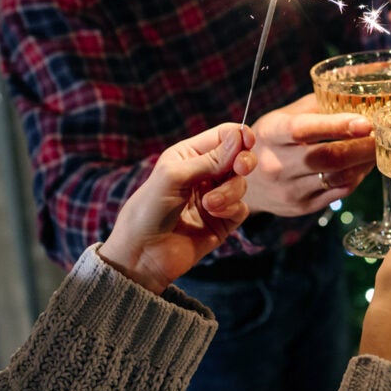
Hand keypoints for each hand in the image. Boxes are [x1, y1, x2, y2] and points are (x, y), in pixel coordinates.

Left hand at [99, 123, 256, 293]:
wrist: (143, 254)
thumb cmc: (149, 210)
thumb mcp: (174, 176)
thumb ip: (210, 159)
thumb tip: (240, 137)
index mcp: (189, 156)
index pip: (223, 136)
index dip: (238, 136)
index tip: (247, 141)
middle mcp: (204, 174)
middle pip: (239, 157)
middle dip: (243, 161)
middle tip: (241, 167)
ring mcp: (215, 197)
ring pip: (241, 184)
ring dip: (229, 191)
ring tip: (209, 204)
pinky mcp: (223, 221)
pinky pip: (240, 208)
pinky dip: (230, 208)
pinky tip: (212, 213)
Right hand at [244, 94, 374, 216]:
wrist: (249, 183)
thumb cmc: (273, 141)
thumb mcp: (284, 116)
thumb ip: (317, 105)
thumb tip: (357, 90)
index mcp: (272, 134)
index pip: (305, 129)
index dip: (337, 125)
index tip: (366, 122)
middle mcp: (277, 164)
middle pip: (328, 158)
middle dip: (362, 147)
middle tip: (383, 135)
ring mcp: (289, 189)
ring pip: (338, 178)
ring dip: (364, 163)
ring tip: (377, 148)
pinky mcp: (302, 207)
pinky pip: (339, 192)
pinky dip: (357, 177)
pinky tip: (363, 165)